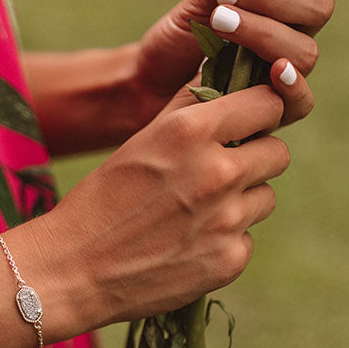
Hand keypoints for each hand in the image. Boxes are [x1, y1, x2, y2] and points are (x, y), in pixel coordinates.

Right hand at [27, 80, 292, 335]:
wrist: (71, 271)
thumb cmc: (99, 201)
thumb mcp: (140, 142)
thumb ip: (188, 110)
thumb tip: (224, 76)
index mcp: (191, 131)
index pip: (268, 103)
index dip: (259, 113)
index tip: (246, 124)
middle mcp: (217, 172)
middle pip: (277, 152)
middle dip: (254, 159)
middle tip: (217, 173)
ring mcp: (227, 220)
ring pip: (265, 197)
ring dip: (241, 201)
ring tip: (194, 212)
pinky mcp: (230, 259)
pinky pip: (247, 238)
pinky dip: (224, 240)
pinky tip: (186, 245)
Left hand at [132, 0, 348, 125]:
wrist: (148, 85)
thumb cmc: (178, 40)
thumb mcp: (198, 2)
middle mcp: (293, 33)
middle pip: (320, 6)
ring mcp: (285, 71)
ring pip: (306, 50)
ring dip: (264, 32)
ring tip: (219, 22)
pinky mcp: (271, 109)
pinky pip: (300, 101)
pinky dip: (291, 85)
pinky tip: (272, 72)